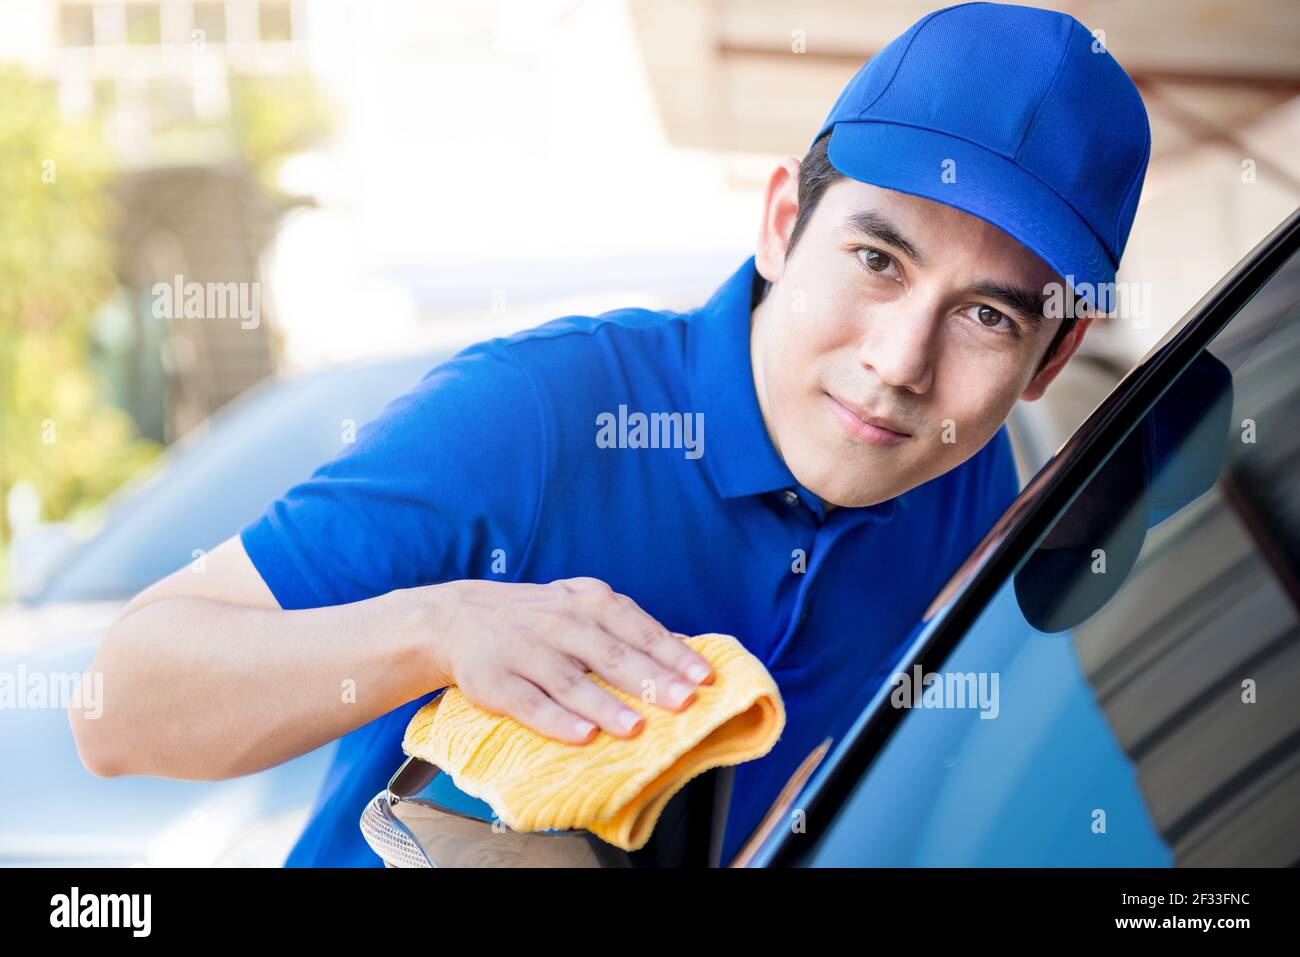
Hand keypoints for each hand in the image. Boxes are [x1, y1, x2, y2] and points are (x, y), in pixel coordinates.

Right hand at [416, 577, 713, 743]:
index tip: (703, 677)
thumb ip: (627, 626)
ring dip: (606, 705)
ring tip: (636, 727)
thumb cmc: (536, 617)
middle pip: (611, 655)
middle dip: (650, 679)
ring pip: (572, 682)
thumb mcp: (581, 605)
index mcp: (588, 603)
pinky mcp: (498, 682)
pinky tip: (584, 736)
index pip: (638, 630)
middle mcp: (560, 624)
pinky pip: (531, 704)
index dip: (672, 654)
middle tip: (683, 701)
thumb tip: (683, 651)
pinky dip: (558, 721)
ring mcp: (527, 652)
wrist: (459, 618)